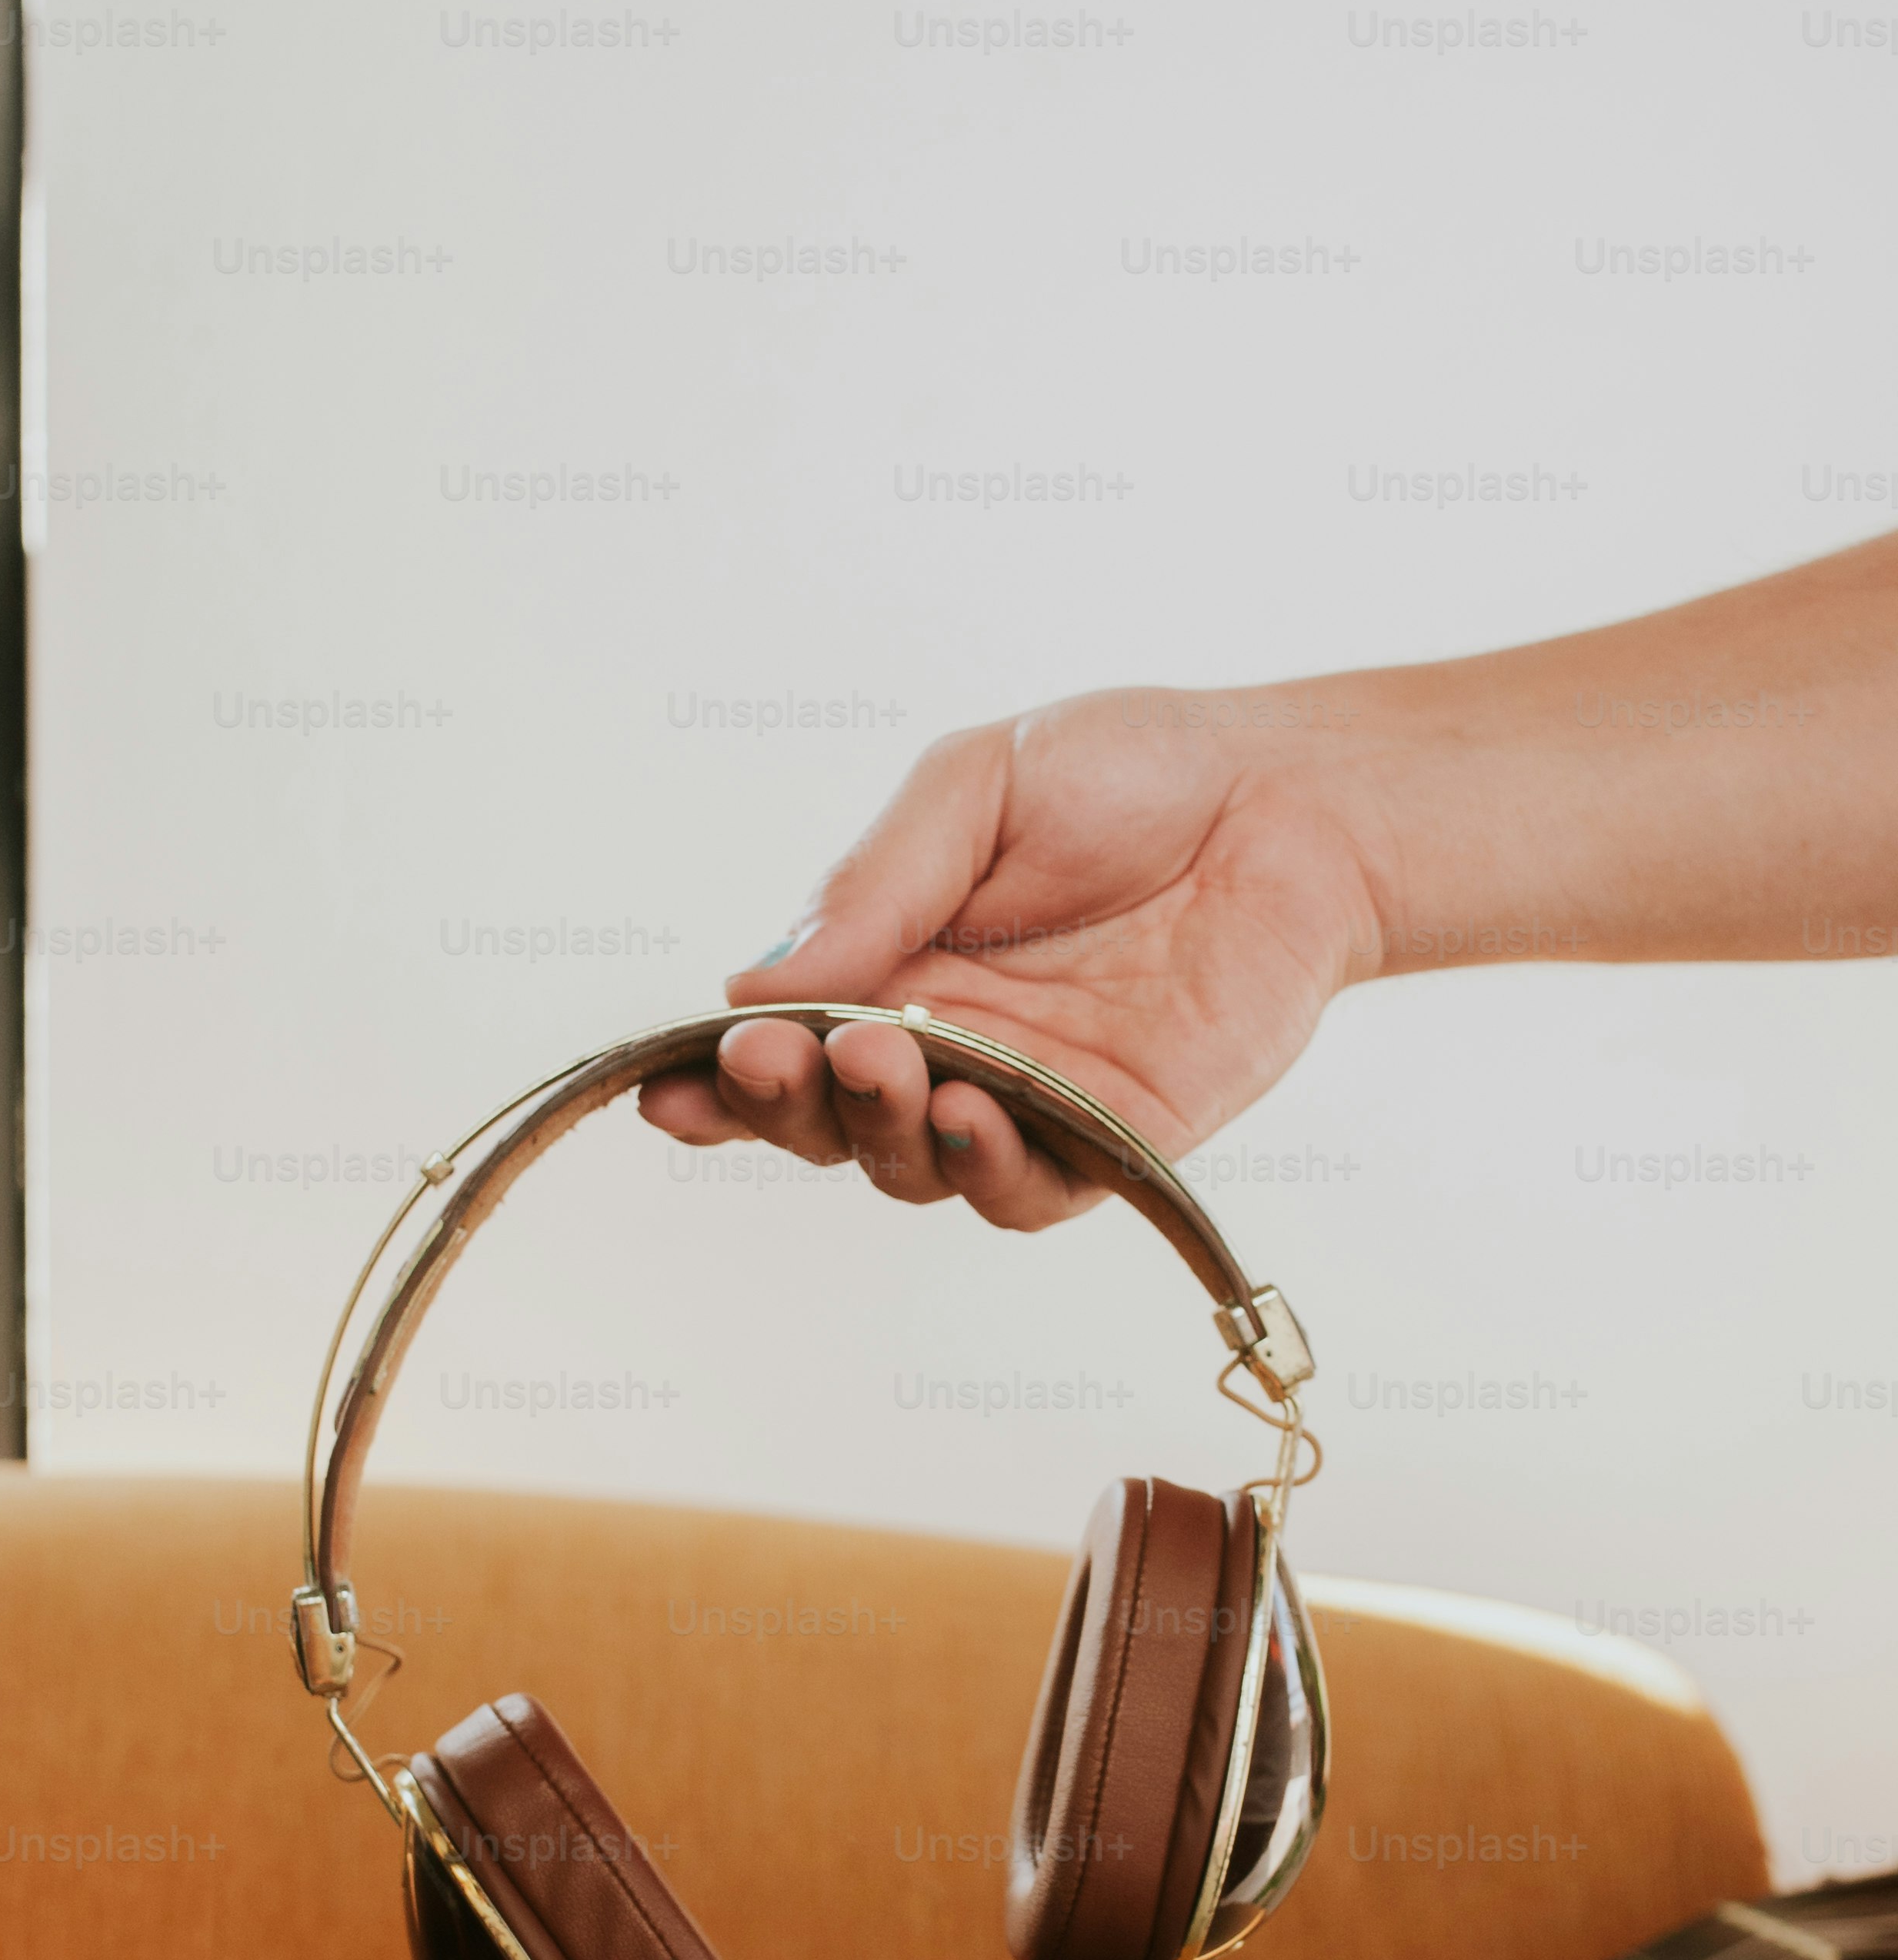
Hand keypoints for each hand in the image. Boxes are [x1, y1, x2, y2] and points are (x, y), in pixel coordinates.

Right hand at [637, 685, 1393, 1229]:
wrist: (1294, 796)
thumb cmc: (1135, 773)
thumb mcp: (976, 787)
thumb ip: (875, 887)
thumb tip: (755, 985)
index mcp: (893, 966)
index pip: (784, 1046)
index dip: (720, 1085)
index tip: (666, 1093)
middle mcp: (949, 1048)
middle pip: (833, 1125)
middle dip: (788, 1107)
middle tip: (779, 1059)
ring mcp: (1029, 1103)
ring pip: (919, 1167)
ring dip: (884, 1130)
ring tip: (881, 1065)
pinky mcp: (1118, 1139)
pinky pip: (1033, 1186)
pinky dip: (989, 1167)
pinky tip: (972, 1115)